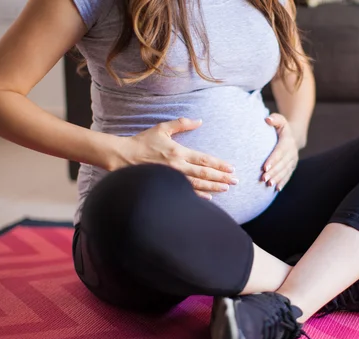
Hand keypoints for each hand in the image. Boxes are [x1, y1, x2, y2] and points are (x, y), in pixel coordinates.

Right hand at [117, 118, 237, 199]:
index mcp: (179, 152)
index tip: (231, 168)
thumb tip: (200, 121)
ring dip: (214, 187)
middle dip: (222, 178)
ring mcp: (172, 178)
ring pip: (198, 185)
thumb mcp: (162, 128)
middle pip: (205, 175)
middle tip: (236, 181)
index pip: (204, 160)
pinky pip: (185, 193)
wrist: (123, 157)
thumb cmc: (142, 142)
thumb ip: (182, 124)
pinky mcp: (166, 186)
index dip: (219, 165)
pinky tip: (209, 198)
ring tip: (227, 188)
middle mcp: (178, 167)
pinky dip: (198, 196)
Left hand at [262, 113, 298, 191]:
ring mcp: (293, 160)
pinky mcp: (292, 167)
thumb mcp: (280, 120)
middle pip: (282, 164)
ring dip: (277, 178)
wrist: (294, 136)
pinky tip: (277, 189)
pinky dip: (283, 182)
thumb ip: (274, 119)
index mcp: (288, 141)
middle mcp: (292, 152)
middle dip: (273, 172)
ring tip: (269, 184)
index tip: (264, 167)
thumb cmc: (281, 127)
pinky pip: (288, 175)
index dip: (272, 160)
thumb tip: (267, 120)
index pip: (279, 152)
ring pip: (285, 171)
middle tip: (263, 179)